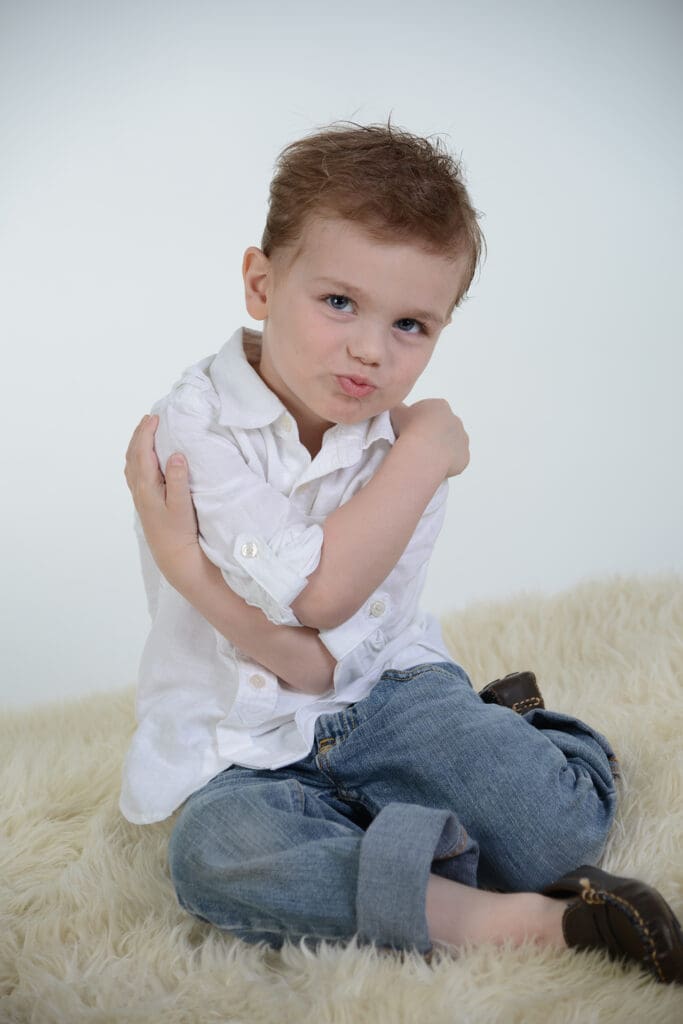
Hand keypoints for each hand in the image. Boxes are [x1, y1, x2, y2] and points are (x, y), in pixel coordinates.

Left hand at [124, 414, 203, 587]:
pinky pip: (134, 472)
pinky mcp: (143, 501)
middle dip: (140, 434)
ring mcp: (139, 495)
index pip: (142, 452)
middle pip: (133, 454)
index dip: (147, 433)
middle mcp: (139, 489)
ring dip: (137, 444)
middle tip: (150, 419)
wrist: (172, 554)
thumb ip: (178, 479)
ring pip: (132, 463)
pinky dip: (137, 457)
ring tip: (146, 432)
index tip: (155, 418)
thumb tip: (176, 455)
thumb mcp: (182, 505)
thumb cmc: (179, 531)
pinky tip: (143, 457)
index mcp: (147, 486)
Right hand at [391, 399, 469, 477]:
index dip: (420, 423)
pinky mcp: (465, 456)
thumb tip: (396, 408)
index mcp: (439, 406)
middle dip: (433, 435)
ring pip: (452, 444)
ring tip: (426, 457)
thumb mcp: (396, 412)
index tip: (411, 431)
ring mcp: (462, 439)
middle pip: (443, 428)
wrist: (423, 452)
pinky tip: (434, 465)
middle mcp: (455, 420)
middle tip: (418, 445)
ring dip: (441, 449)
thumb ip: (397, 408)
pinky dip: (447, 463)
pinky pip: (456, 460)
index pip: (431, 413)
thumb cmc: (410, 430)